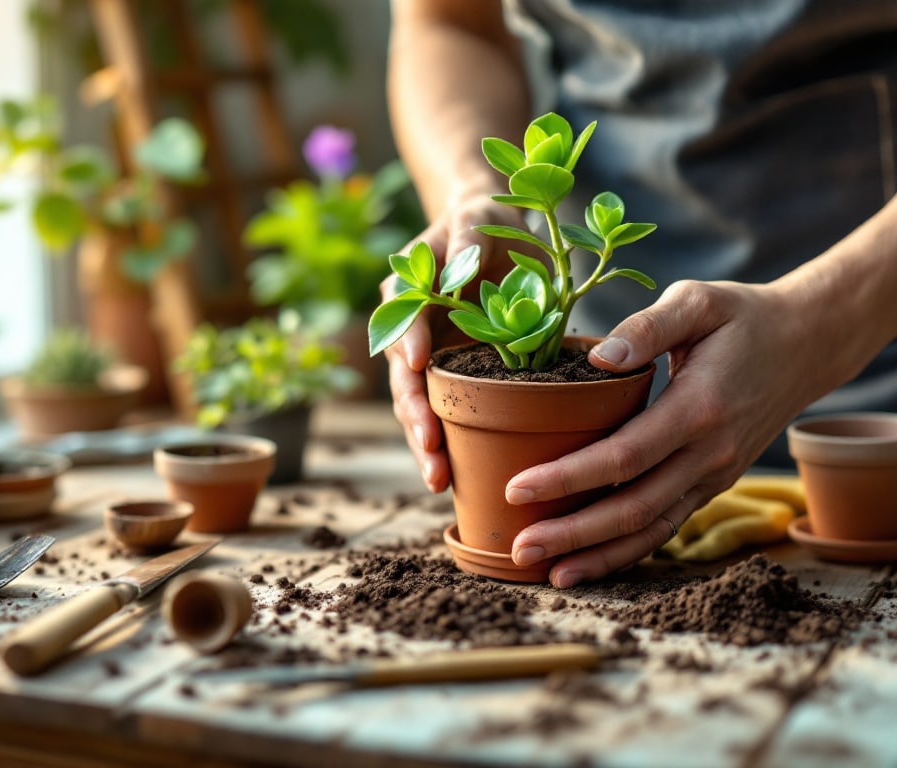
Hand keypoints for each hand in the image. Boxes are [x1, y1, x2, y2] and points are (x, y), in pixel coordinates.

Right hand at [383, 189, 523, 491]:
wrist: (494, 236)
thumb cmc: (483, 223)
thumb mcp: (476, 220)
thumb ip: (467, 241)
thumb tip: (461, 269)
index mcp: (408, 290)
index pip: (401, 318)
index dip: (408, 341)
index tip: (416, 364)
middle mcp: (410, 330)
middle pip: (404, 377)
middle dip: (414, 414)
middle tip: (430, 446)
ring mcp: (429, 357)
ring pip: (419, 405)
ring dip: (425, 442)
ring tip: (437, 478)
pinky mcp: (453, 375)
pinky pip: (446, 412)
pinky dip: (449, 443)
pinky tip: (455, 476)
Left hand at [505, 279, 850, 586]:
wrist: (807, 344)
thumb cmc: (741, 317)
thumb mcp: (697, 301)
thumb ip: (646, 327)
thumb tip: (599, 359)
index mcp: (700, 408)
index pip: (624, 456)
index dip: (569, 477)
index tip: (518, 488)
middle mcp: (710, 454)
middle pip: (633, 508)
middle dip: (573, 533)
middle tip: (521, 547)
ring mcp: (714, 476)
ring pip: (652, 529)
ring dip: (598, 556)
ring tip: (548, 573)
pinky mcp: (712, 485)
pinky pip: (666, 526)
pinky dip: (627, 551)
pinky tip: (587, 563)